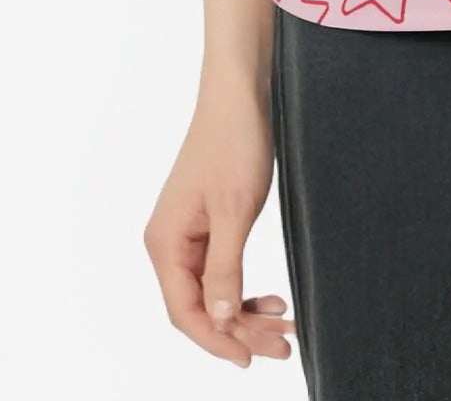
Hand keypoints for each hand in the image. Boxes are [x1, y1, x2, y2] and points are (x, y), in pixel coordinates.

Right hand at [144, 87, 297, 365]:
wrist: (240, 92)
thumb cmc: (234, 142)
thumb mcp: (235, 210)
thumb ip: (224, 269)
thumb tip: (217, 320)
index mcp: (165, 243)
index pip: (184, 313)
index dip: (217, 340)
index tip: (252, 358)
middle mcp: (170, 243)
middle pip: (200, 308)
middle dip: (241, 330)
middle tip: (284, 346)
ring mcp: (187, 233)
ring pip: (213, 291)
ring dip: (247, 312)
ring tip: (285, 324)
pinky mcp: (207, 222)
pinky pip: (221, 270)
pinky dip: (244, 287)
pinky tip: (269, 296)